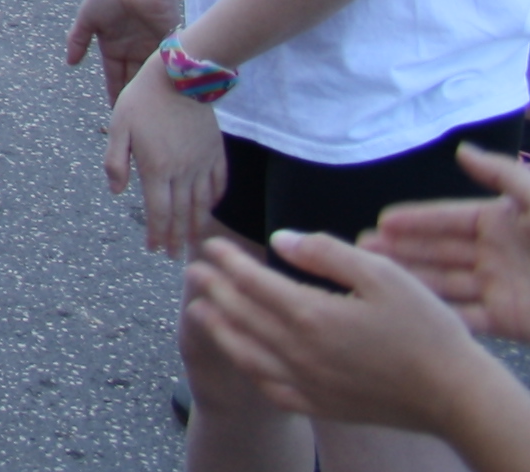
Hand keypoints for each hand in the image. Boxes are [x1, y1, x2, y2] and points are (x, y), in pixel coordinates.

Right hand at [63, 0, 176, 103]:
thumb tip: (70, 63)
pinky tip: (168, 94)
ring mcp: (151, 47)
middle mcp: (132, 50)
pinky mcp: (168, 42)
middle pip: (134, 79)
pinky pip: (166, 63)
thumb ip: (78, 39)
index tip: (116, 112)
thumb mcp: (88, 18)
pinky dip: (167, 76)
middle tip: (137, 118)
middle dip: (134, 96)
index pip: (114, 76)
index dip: (115, 92)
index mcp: (113, 46)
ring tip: (153, 112)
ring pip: (150, 75)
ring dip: (151, 91)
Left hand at [104, 64, 228, 257]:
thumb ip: (116, 162)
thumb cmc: (143, 100)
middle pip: (182, 214)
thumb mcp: (118, 127)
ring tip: (194, 242)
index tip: (156, 250)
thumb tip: (117, 193)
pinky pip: (219, 184)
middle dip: (178, 238)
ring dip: (198, 226)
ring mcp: (203, 163)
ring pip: (202, 204)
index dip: (158, 234)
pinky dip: (215, 200)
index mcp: (157, 168)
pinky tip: (211, 209)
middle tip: (175, 256)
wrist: (181, 76)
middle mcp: (183, 172)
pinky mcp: (217, 153)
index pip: (158, 212)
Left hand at [186, 231, 509, 435]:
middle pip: (241, 314)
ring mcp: (307, 382)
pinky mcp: (320, 406)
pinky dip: (247, 368)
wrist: (454, 396)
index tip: (210, 245)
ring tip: (198, 309)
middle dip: (213, 289)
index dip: (227, 260)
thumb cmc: (424, 329)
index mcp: (311, 313)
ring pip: (246, 353)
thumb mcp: (382, 274)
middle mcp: (299, 351)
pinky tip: (242, 358)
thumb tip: (278, 239)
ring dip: (218, 328)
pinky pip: (270, 387)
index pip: (252, 281)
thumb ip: (325, 252)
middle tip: (191, 270)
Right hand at [367, 147, 529, 339]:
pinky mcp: (511, 321)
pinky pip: (468, 316)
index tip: (381, 221)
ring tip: (374, 278)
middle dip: (403, 250)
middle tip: (361, 251)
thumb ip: (502, 175)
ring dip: (413, 280)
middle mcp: (498, 253)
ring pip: (447, 283)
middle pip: (441, 251)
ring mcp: (503, 288)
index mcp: (504, 221)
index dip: (416, 220)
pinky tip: (410, 310)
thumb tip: (461, 151)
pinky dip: (440, 312)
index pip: (449, 218)